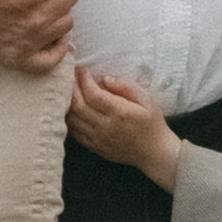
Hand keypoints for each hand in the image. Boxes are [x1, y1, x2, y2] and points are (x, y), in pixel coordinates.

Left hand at [68, 63, 182, 188]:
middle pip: (78, 105)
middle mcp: (105, 126)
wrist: (154, 153)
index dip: (84, 80)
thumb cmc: (152, 123)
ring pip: (72, 119)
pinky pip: (74, 132)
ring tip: (69, 89)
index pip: (93, 94)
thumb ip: (127, 87)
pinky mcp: (94, 146)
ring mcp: (98, 138)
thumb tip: (105, 79)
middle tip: (71, 75)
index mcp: (120, 113)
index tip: (83, 69)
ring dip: (67, 102)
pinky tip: (71, 108)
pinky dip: (69, 118)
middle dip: (71, 87)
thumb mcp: (148, 100)